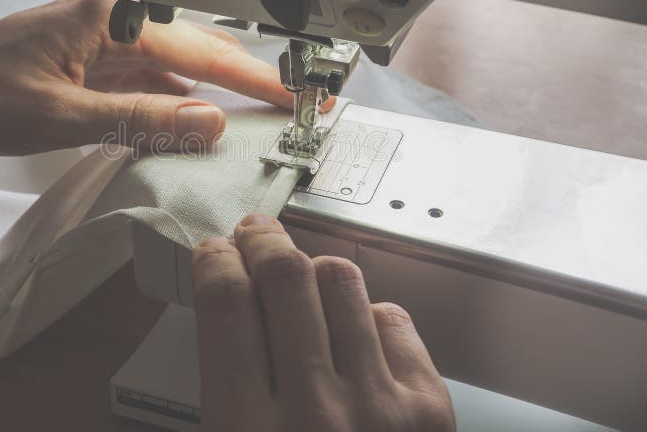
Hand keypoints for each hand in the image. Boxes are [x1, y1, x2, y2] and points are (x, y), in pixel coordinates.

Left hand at [0, 0, 295, 165]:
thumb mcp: (64, 117)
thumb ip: (142, 120)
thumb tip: (209, 123)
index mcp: (111, 20)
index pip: (202, 52)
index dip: (255, 78)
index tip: (295, 95)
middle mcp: (113, 23)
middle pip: (198, 53)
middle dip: (247, 80)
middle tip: (294, 103)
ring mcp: (102, 43)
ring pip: (175, 69)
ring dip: (213, 93)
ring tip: (257, 115)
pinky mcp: (91, 64)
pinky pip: (147, 83)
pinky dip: (173, 104)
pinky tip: (191, 122)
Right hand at [192, 214, 454, 431]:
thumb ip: (220, 392)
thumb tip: (220, 314)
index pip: (226, 306)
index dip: (215, 262)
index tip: (214, 250)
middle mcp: (317, 412)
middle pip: (285, 278)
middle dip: (262, 241)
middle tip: (254, 234)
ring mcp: (383, 407)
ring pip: (343, 282)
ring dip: (312, 267)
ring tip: (299, 274)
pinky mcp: (432, 411)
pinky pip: (393, 319)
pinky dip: (367, 312)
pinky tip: (352, 328)